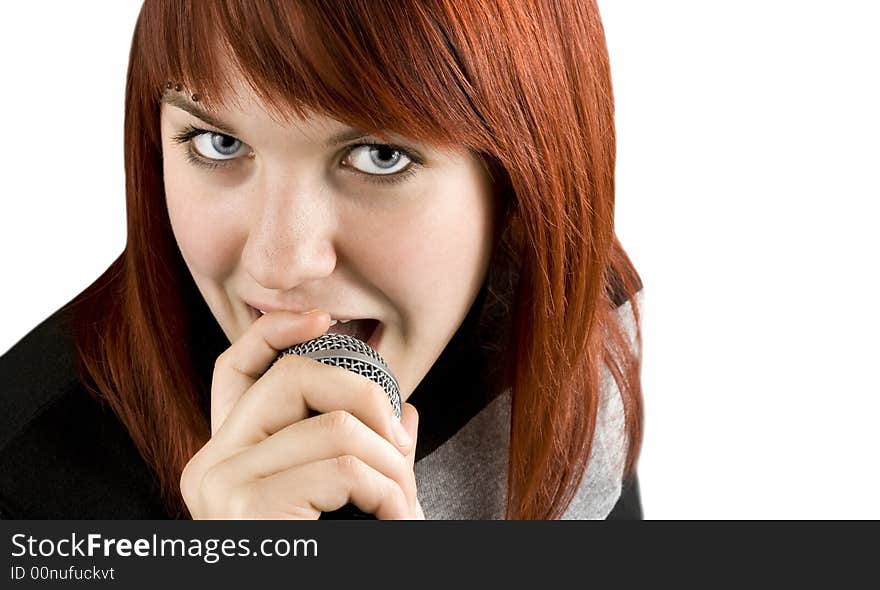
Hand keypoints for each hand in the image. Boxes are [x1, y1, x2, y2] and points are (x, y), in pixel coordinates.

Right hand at [179, 309, 422, 518]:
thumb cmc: (331, 555)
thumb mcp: (345, 496)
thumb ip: (362, 451)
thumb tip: (404, 410)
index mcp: (229, 452)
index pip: (234, 366)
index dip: (277, 329)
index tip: (328, 318)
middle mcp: (210, 462)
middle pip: (296, 376)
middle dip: (370, 401)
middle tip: (400, 448)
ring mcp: (221, 487)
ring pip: (334, 425)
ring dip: (392, 464)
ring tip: (403, 502)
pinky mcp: (245, 511)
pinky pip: (342, 467)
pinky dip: (388, 490)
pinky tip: (393, 518)